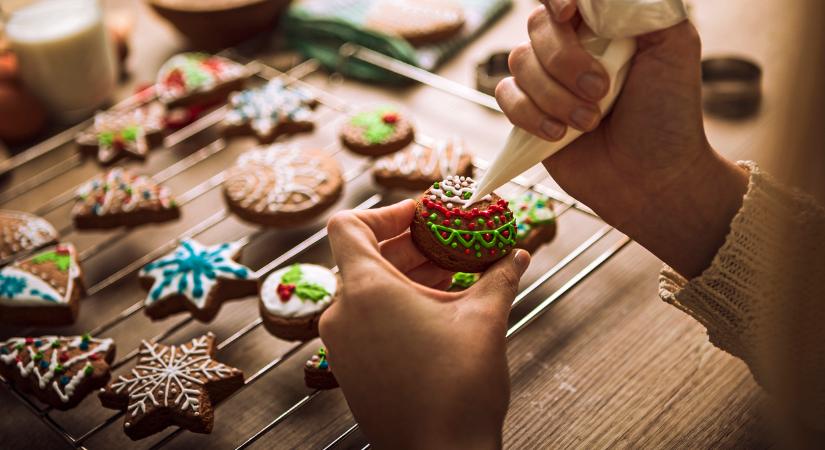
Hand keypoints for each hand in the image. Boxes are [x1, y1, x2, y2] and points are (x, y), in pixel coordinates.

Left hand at [321, 200, 530, 448]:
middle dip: (408, 245)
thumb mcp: (485, 319)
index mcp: (366, 290)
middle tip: (446, 243)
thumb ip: (499, 275)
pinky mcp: (350, 368)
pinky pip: (365, 320)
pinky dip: (395, 306)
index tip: (421, 216)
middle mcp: (343, 314)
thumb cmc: (457, 391)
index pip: (349, 225)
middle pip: (362, 256)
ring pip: (366, 290)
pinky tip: (436, 311)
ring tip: (449, 277)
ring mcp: (342, 344)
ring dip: (405, 276)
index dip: (385, 212)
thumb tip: (516, 254)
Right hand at [496, 2, 748, 276]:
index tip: (570, 14)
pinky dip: (531, 115)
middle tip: (601, 92)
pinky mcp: (527, 112)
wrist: (652, 178)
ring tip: (589, 122)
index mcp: (605, 22)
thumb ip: (641, 7)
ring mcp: (547, 79)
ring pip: (519, 62)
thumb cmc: (669, 115)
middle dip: (566, 62)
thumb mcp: (674, 45)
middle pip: (537, 25)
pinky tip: (559, 135)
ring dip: (554, 96)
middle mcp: (572, 45)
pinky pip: (505, 96)